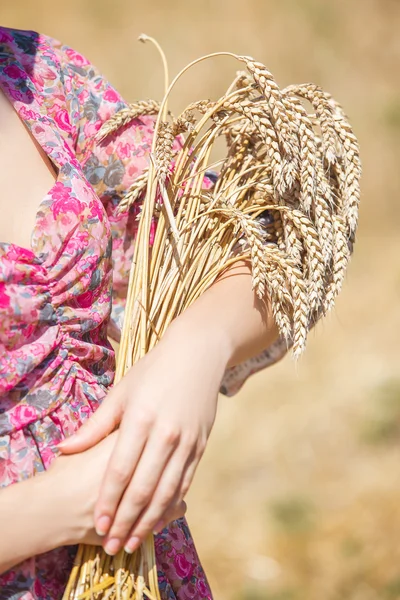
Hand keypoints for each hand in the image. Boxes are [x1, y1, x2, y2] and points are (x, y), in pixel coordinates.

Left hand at [59, 316, 228, 555]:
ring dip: (150, 520)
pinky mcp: (201, 445)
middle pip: (144, 488)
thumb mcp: (122, 391)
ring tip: (134, 541)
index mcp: (141, 419)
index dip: (108, 500)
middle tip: (113, 544)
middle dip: (126, 520)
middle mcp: (166, 434)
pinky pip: (185, 482)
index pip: (121, 470)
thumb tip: (66, 449)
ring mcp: (187, 441)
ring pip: (167, 491)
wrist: (198, 355)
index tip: (98, 523)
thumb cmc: (154, 370)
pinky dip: (172, 505)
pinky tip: (160, 520)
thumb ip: (95, 425)